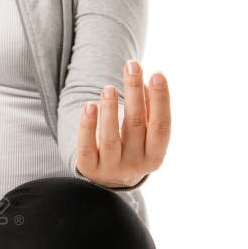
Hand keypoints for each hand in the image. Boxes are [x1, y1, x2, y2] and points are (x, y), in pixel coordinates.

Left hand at [76, 59, 170, 188]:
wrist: (110, 181)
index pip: (161, 126)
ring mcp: (111, 168)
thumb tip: (146, 83)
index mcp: (155, 156)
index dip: (161, 100)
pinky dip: (87, 126)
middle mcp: (135, 164)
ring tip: (108, 88)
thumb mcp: (145, 135)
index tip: (157, 74)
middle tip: (132, 66)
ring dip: (109, 111)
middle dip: (134, 93)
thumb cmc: (132, 149)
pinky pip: (86, 147)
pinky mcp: (89, 168)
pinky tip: (89, 106)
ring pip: (110, 138)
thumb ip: (148, 111)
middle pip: (135, 125)